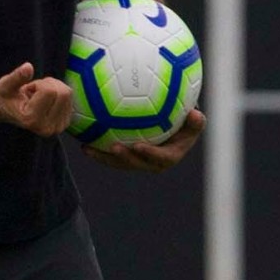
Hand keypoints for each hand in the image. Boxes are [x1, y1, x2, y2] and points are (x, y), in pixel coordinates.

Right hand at [0, 63, 73, 136]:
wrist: (8, 111)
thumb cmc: (6, 97)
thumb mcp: (5, 85)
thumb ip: (16, 77)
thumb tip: (28, 67)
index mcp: (32, 120)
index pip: (49, 91)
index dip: (39, 84)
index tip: (28, 90)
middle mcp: (46, 128)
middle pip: (63, 93)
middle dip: (48, 85)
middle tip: (34, 92)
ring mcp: (57, 128)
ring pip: (68, 93)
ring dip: (54, 88)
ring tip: (39, 96)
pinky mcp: (64, 124)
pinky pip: (70, 98)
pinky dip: (59, 93)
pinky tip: (46, 101)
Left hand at [82, 109, 205, 172]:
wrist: (173, 126)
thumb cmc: (186, 121)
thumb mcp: (194, 121)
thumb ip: (196, 121)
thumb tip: (197, 115)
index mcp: (169, 156)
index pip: (161, 159)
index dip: (150, 155)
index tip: (139, 145)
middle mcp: (151, 162)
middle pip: (136, 164)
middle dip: (124, 159)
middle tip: (113, 147)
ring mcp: (136, 160)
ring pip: (119, 162)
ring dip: (103, 157)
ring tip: (88, 148)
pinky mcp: (125, 156)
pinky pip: (110, 154)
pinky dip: (97, 148)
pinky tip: (82, 140)